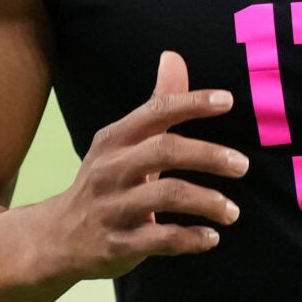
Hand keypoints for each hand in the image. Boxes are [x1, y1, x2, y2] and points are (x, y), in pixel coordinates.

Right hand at [47, 50, 246, 279]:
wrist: (58, 238)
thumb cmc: (104, 183)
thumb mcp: (122, 143)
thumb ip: (156, 106)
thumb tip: (173, 57)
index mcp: (113, 140)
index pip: (155, 112)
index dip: (191, 103)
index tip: (227, 100)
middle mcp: (110, 169)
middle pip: (164, 151)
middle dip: (209, 155)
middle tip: (243, 165)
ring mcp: (112, 207)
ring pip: (166, 195)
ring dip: (207, 201)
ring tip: (232, 212)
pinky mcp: (117, 244)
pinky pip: (161, 239)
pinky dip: (191, 238)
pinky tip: (211, 237)